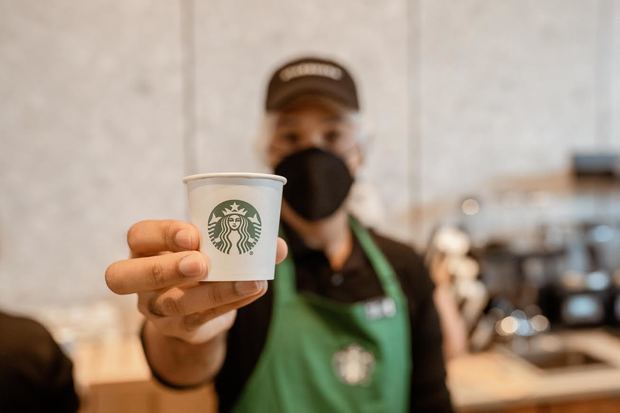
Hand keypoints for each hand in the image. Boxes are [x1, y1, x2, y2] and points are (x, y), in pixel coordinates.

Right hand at [105, 220, 286, 343]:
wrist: (196, 306)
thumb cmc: (202, 259)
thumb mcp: (209, 244)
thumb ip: (239, 237)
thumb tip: (278, 246)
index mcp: (144, 248)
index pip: (138, 236)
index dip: (162, 234)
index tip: (193, 234)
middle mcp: (140, 280)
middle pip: (127, 276)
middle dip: (165, 268)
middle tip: (201, 263)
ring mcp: (156, 307)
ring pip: (173, 304)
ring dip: (212, 291)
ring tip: (247, 281)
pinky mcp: (179, 327)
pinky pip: (202, 317)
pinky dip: (231, 302)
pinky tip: (254, 290)